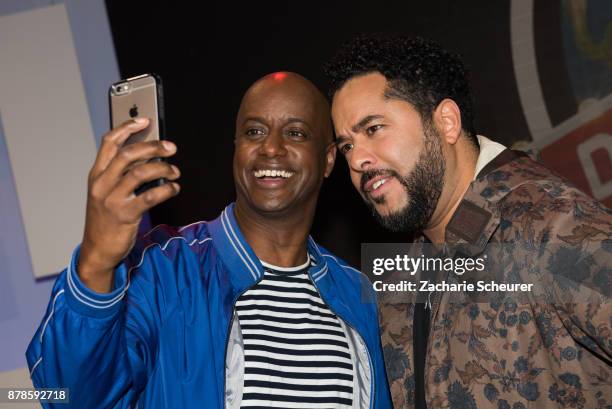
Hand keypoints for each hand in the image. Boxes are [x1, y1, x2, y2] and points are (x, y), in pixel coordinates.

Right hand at [77, 118, 179, 292]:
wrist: (97, 250)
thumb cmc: (105, 219)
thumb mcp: (105, 192)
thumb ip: (120, 174)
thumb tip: (148, 155)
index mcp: (96, 174)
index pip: (109, 143)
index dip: (127, 128)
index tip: (146, 120)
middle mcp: (102, 183)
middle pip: (128, 154)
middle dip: (153, 147)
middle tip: (171, 147)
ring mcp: (112, 199)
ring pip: (140, 173)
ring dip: (163, 168)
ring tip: (175, 170)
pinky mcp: (125, 214)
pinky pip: (150, 196)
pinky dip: (166, 189)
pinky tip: (174, 189)